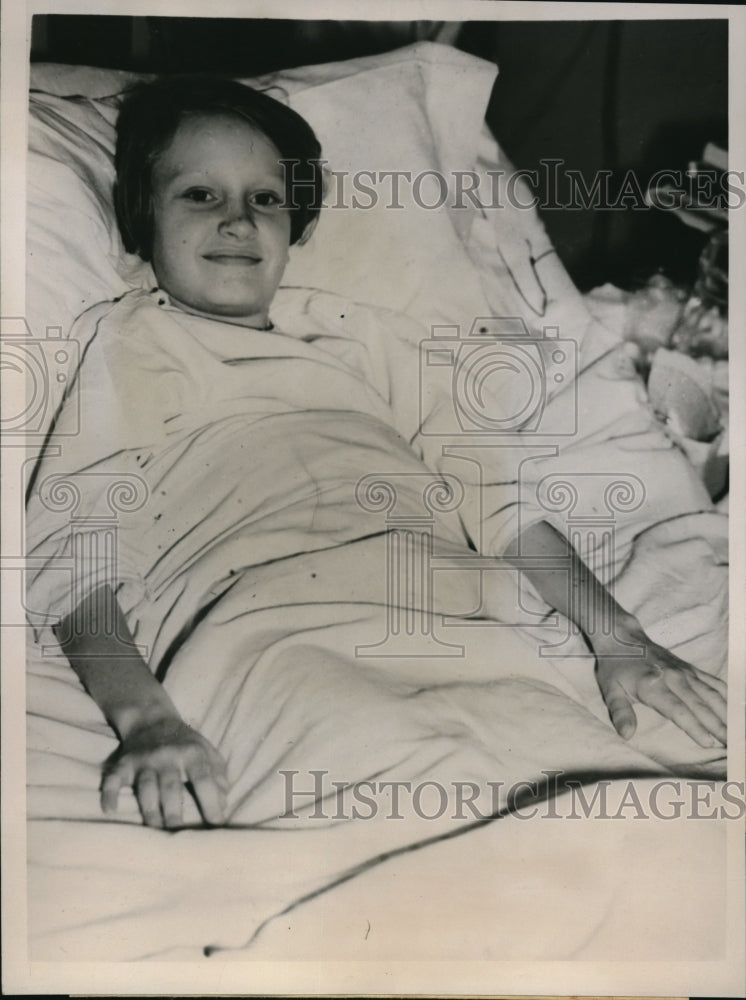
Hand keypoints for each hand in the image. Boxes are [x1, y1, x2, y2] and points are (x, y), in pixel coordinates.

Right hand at [101, 716, 228, 828]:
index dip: (211, 801)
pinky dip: (109, 794)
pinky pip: (113, 779)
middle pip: (171, 787)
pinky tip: (110, 810)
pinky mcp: (123, 764)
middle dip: (175, 812)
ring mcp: (143, 760)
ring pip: (146, 788)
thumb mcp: (207, 751)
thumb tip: (224, 804)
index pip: (203, 778)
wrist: (151, 720)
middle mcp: (167, 756)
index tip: (216, 823)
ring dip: (150, 810)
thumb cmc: (185, 743)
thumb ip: (218, 776)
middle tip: (179, 834)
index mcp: (192, 753)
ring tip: (156, 829)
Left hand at [592, 619, 726, 747]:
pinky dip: (726, 695)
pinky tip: (735, 709)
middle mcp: (673, 678)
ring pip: (711, 694)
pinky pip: (712, 682)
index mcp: (653, 686)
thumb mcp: (610, 691)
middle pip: (700, 705)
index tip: (708, 742)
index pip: (677, 710)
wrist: (623, 638)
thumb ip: (620, 713)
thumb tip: (627, 734)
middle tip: (732, 744)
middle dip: (717, 726)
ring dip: (726, 713)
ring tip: (737, 732)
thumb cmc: (615, 668)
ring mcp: (685, 672)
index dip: (694, 727)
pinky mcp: (690, 669)